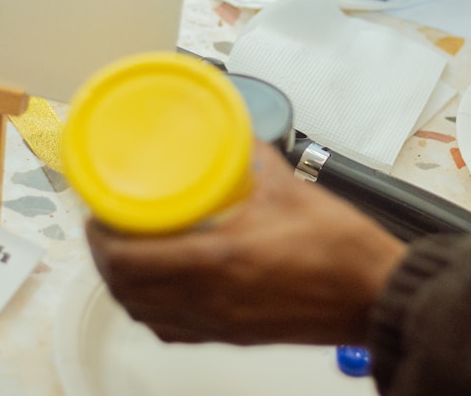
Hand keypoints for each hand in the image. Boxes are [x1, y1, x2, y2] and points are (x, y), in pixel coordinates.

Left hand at [86, 140, 406, 345]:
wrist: (374, 295)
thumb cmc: (342, 252)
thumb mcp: (289, 188)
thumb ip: (252, 157)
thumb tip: (231, 134)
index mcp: (217, 262)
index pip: (129, 259)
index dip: (99, 238)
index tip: (96, 214)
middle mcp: (211, 300)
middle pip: (127, 290)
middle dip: (105, 259)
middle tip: (106, 228)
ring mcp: (220, 324)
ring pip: (146, 315)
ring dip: (125, 287)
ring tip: (126, 255)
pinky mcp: (234, 336)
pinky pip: (173, 331)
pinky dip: (154, 311)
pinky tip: (161, 291)